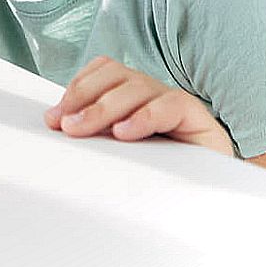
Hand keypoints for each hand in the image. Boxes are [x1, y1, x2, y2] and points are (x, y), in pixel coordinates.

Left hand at [45, 55, 233, 154]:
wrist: (212, 194)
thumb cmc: (160, 172)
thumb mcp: (121, 150)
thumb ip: (97, 133)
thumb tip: (57, 127)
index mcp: (132, 95)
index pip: (102, 71)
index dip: (76, 88)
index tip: (53, 118)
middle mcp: (152, 92)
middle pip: (113, 75)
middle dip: (82, 97)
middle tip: (64, 126)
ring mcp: (174, 101)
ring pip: (136, 86)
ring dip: (103, 107)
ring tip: (83, 130)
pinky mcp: (196, 117)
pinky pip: (169, 105)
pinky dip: (143, 117)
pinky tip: (124, 134)